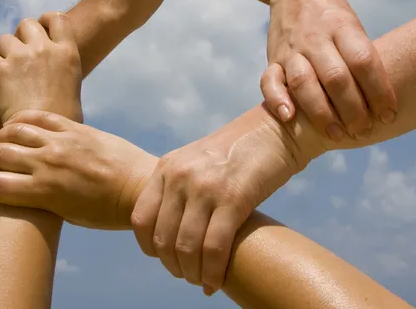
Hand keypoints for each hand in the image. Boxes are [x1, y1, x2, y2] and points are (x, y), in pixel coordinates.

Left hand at [0, 12, 81, 122]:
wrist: (43, 134)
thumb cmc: (63, 117)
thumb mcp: (73, 84)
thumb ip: (62, 65)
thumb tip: (53, 65)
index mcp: (67, 52)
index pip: (57, 17)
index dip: (46, 20)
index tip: (42, 28)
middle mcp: (44, 49)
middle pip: (27, 23)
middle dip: (22, 35)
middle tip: (22, 53)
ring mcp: (21, 58)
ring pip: (4, 39)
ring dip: (4, 51)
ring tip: (8, 69)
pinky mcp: (0, 70)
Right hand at [0, 110, 156, 229]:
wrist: (139, 187)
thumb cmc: (105, 210)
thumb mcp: (66, 214)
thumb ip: (38, 199)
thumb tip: (19, 187)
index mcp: (42, 192)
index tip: (0, 187)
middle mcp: (47, 163)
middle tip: (8, 164)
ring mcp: (61, 142)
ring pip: (13, 130)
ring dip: (7, 137)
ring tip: (15, 144)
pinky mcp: (75, 127)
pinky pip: (39, 115)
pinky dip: (24, 119)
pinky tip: (25, 126)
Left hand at [131, 106, 300, 295]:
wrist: (274, 131)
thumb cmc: (238, 152)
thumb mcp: (197, 161)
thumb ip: (179, 187)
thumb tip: (171, 229)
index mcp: (167, 167)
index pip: (141, 219)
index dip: (150, 248)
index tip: (165, 259)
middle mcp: (180, 176)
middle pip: (163, 239)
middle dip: (174, 267)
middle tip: (188, 275)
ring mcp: (205, 187)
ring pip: (186, 248)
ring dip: (192, 274)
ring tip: (202, 281)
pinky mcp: (233, 198)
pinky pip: (214, 248)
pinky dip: (213, 273)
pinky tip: (216, 283)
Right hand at [263, 0, 396, 139]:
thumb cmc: (334, 18)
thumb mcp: (354, 27)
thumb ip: (364, 58)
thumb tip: (386, 103)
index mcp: (343, 27)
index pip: (363, 60)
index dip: (379, 91)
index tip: (389, 115)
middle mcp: (316, 38)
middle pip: (336, 76)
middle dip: (352, 109)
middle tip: (363, 130)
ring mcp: (292, 48)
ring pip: (304, 82)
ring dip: (321, 113)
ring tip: (337, 135)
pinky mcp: (273, 58)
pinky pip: (269, 80)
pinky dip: (277, 100)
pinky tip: (289, 118)